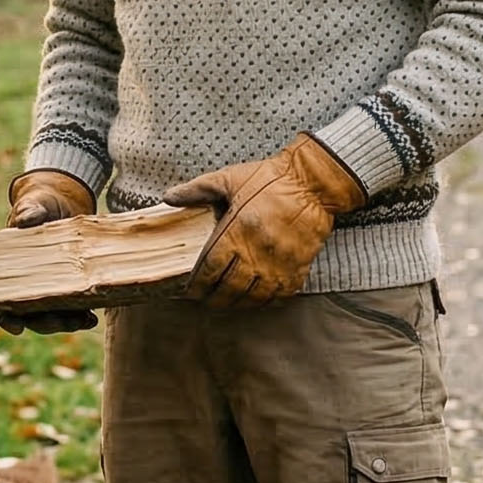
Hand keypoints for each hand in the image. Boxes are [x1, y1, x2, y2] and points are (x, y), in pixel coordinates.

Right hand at [0, 169, 98, 334]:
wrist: (62, 202)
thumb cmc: (39, 204)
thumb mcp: (33, 205)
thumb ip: (28, 211)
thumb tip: (25, 220)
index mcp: (7, 271)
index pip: (0, 302)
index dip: (6, 318)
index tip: (17, 328)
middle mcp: (26, 285)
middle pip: (31, 315)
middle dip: (50, 323)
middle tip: (69, 323)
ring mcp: (47, 288)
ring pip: (54, 315)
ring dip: (69, 323)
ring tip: (89, 320)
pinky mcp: (68, 286)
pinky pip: (72, 306)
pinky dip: (82, 312)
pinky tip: (96, 313)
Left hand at [165, 134, 365, 309]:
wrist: (313, 184)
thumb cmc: (271, 179)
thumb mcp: (229, 178)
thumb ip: (197, 190)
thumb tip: (169, 197)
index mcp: (236, 232)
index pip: (209, 269)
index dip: (197, 284)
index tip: (189, 291)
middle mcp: (256, 254)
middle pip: (228, 289)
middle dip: (213, 298)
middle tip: (204, 301)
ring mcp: (279, 265)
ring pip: (252, 297)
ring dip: (236, 304)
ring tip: (225, 303)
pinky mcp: (298, 269)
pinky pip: (278, 296)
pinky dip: (263, 301)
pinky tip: (254, 299)